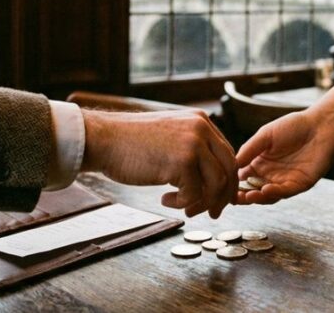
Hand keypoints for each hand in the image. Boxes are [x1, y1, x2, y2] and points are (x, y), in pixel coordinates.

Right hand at [82, 109, 236, 218]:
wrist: (104, 139)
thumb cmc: (130, 142)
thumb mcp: (170, 135)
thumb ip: (193, 149)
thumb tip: (210, 179)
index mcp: (200, 121)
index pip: (227, 153)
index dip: (227, 179)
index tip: (221, 197)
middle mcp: (201, 129)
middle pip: (229, 168)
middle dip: (223, 195)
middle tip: (214, 212)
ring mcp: (193, 144)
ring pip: (216, 183)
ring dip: (203, 202)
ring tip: (186, 208)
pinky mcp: (181, 162)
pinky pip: (194, 193)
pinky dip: (182, 203)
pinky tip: (165, 199)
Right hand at [235, 111, 333, 204]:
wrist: (320, 125)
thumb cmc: (293, 126)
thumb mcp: (265, 135)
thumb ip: (249, 149)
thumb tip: (232, 163)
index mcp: (259, 163)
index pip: (242, 178)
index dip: (232, 183)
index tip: (222, 186)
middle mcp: (270, 175)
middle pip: (252, 190)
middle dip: (242, 196)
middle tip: (232, 199)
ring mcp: (285, 181)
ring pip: (267, 195)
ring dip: (257, 198)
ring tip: (247, 196)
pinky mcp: (300, 184)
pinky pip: (285, 192)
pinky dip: (274, 193)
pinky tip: (265, 190)